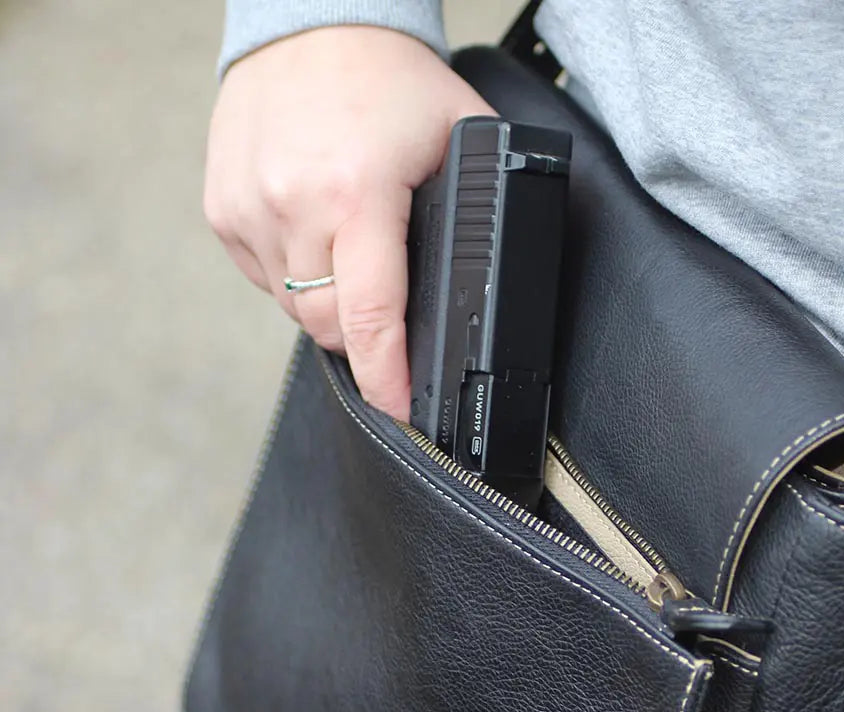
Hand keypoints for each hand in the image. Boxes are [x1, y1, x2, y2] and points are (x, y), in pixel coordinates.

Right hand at [204, 26, 494, 419]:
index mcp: (354, 194)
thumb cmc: (388, 78)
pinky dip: (294, 277)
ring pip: (295, 308)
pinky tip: (315, 235)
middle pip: (329, 325)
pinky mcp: (222, 211)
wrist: (307, 23)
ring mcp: (247, 210)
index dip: (386, 376)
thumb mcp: (460, 134)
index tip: (400, 409)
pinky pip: (264, 280)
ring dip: (329, 305)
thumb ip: (477, 209)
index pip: (367, 316)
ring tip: (352, 254)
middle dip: (363, 338)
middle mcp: (291, 205)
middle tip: (389, 313)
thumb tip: (490, 280)